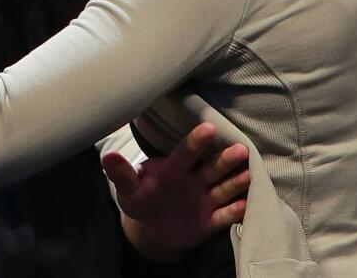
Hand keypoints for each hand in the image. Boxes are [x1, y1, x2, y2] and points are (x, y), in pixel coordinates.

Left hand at [101, 122, 249, 258]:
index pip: (185, 153)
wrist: (154, 227)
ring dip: (235, 183)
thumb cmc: (142, 199)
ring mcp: (204, 200)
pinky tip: (244, 206)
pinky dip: (233, 213)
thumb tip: (107, 156)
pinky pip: (222, 217)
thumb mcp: (129, 189)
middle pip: (211, 169)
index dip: (196, 142)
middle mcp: (194, 181)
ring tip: (249, 174)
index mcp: (174, 169)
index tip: (208, 128)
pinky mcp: (210, 221)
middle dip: (225, 160)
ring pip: (222, 189)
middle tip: (241, 149)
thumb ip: (122, 174)